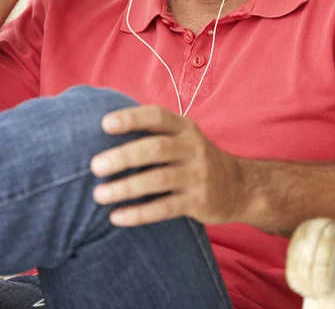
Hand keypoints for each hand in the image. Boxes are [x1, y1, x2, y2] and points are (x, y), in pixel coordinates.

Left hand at [90, 105, 245, 226]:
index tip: (104, 124)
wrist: (239, 186)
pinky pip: (165, 208)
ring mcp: (198, 175)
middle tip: (95, 167)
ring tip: (99, 195)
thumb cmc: (195, 158)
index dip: (132, 118)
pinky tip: (117, 217)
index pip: (157, 116)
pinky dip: (139, 213)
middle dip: (123, 156)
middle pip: (156, 148)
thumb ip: (154, 133)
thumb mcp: (183, 137)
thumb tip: (103, 130)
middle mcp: (193, 147)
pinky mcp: (199, 202)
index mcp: (185, 127)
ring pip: (159, 179)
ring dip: (127, 187)